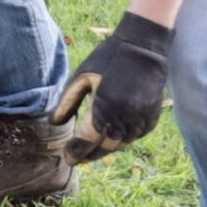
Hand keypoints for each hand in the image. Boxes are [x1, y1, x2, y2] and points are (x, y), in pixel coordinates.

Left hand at [50, 12, 173, 164]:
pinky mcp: (152, 118)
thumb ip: (67, 103)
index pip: (87, 140)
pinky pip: (134, 136)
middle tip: (76, 159)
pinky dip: (121, 140)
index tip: (66, 157)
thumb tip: (54, 124)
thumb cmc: (107, 60)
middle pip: (104, 147)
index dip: (75, 151)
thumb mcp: (81, 78)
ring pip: (120, 144)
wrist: (143, 48)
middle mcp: (125, 118)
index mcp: (104, 108)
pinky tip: (110, 139)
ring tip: (90, 151)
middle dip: (89, 155)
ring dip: (104, 149)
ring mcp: (141, 119)